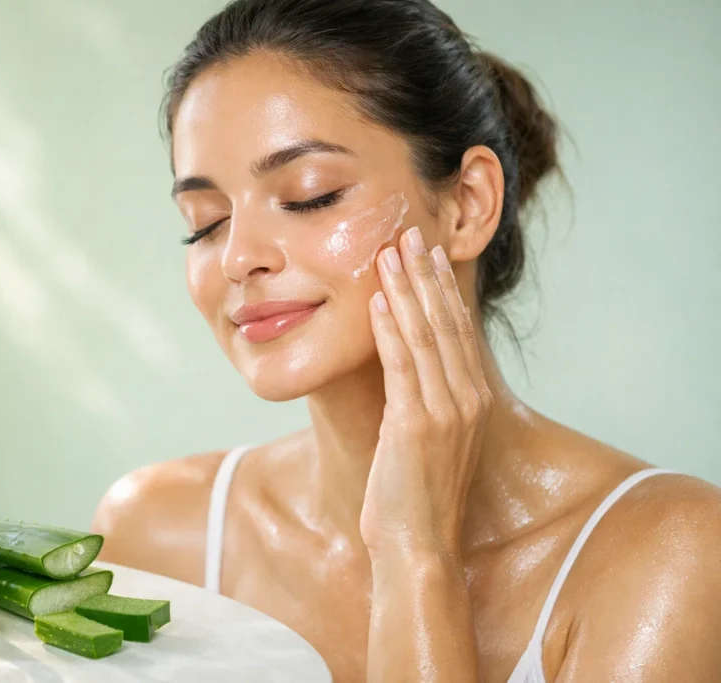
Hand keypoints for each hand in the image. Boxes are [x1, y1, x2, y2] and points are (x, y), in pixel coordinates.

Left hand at [360, 226, 492, 556]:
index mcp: (473, 401)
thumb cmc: (414, 497)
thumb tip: (403, 370)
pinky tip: (377, 301)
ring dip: (405, 290)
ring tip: (390, 252)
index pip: (458, 331)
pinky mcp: (417, 425)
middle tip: (410, 234)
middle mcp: (467, 400)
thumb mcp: (426, 441)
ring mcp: (445, 412)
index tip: (427, 253)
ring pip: (424, 336)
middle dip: (425, 275)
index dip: (441, 289)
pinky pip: (402, 365)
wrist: (417, 547)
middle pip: (445, 323)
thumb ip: (423, 401)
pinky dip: (389, 330)